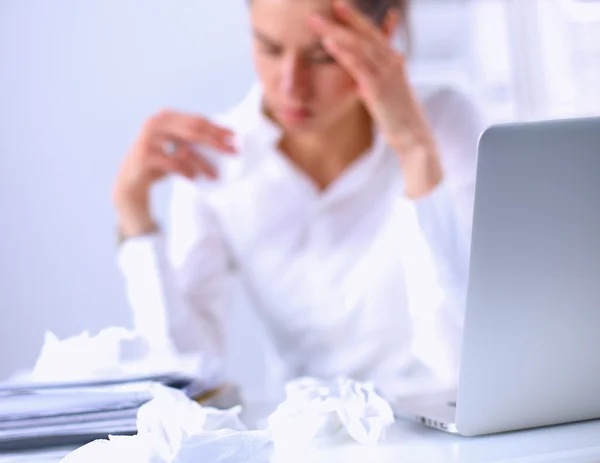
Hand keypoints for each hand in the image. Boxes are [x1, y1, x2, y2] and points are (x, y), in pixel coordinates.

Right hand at [113, 110, 235, 235]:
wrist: (130, 180)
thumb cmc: (160, 162)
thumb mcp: (175, 146)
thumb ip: (192, 138)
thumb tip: (225, 140)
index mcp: (166, 117)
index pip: (197, 120)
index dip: (217, 128)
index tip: (234, 137)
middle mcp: (156, 124)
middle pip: (194, 131)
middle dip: (216, 142)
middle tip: (233, 152)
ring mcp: (149, 139)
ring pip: (185, 150)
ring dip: (203, 164)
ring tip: (215, 175)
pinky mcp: (145, 156)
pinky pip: (173, 164)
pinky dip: (186, 171)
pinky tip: (194, 179)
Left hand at [308, 1, 442, 196]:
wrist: (412, 134)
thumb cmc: (398, 115)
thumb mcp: (387, 92)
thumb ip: (374, 79)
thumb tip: (360, 79)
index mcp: (393, 59)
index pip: (372, 33)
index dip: (355, 18)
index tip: (338, 6)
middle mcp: (391, 61)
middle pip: (363, 34)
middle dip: (343, 18)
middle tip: (323, 5)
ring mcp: (385, 73)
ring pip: (358, 46)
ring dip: (335, 31)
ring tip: (316, 22)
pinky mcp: (377, 87)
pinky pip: (357, 65)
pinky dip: (342, 52)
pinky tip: (328, 44)